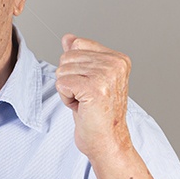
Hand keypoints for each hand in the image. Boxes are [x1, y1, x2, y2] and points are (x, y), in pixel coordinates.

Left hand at [55, 34, 131, 161]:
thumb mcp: (87, 79)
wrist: (106, 141)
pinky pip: (62, 83)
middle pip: (67, 57)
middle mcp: (115, 63)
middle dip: (69, 79)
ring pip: (62, 70)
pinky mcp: (94, 88)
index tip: (89, 86)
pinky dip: (66, 98)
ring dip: (68, 90)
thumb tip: (68, 37)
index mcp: (118, 58)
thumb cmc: (97, 114)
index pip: (77, 44)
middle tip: (86, 97)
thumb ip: (80, 55)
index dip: (74, 67)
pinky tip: (82, 107)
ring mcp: (106, 75)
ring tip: (85, 102)